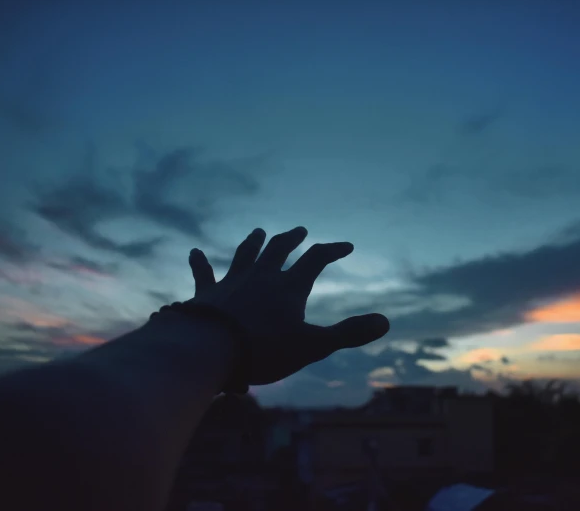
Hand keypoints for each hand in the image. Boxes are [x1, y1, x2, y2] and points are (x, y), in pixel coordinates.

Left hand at [187, 226, 389, 384]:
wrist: (209, 349)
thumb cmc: (263, 350)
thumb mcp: (313, 346)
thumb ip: (349, 334)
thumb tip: (385, 322)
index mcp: (289, 288)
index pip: (316, 260)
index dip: (332, 251)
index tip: (347, 246)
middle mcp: (261, 277)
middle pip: (279, 250)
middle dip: (292, 239)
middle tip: (301, 230)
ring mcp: (232, 282)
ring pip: (245, 255)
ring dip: (254, 242)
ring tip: (260, 231)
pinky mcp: (206, 294)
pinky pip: (203, 274)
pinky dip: (200, 263)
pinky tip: (194, 252)